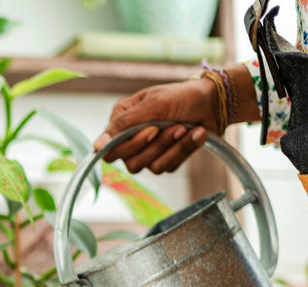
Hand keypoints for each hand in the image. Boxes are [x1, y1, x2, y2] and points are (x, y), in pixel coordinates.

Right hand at [93, 78, 219, 173]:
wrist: (212, 103)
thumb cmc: (180, 97)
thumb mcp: (151, 105)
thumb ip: (122, 125)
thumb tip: (96, 146)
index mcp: (122, 121)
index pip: (110, 150)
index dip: (130, 146)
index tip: (152, 130)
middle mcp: (131, 139)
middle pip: (132, 163)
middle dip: (158, 145)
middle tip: (176, 126)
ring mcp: (148, 152)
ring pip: (152, 167)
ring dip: (174, 148)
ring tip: (187, 128)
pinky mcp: (165, 160)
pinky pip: (168, 167)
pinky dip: (183, 150)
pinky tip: (194, 134)